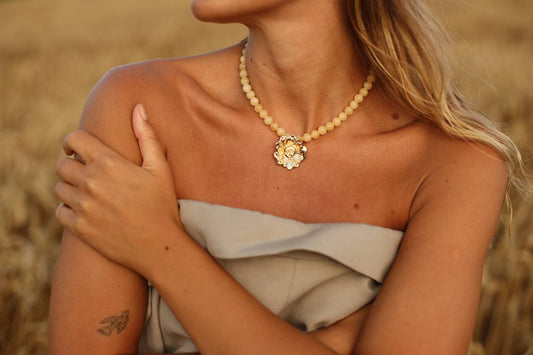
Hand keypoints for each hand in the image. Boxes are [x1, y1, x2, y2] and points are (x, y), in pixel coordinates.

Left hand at [55, 104, 181, 275]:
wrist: (159, 246)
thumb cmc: (163, 205)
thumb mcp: (160, 168)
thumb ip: (147, 135)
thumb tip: (138, 107)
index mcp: (108, 164)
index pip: (74, 140)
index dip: (72, 141)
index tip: (76, 148)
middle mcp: (90, 183)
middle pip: (62, 164)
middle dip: (71, 165)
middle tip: (85, 172)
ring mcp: (83, 207)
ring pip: (59, 187)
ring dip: (70, 187)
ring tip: (87, 192)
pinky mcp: (79, 228)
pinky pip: (60, 211)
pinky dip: (68, 208)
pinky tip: (85, 210)